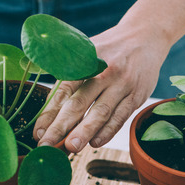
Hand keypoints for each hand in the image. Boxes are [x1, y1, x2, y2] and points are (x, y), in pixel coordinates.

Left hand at [32, 24, 170, 152]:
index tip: (38, 132)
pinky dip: (108, 131)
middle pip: (79, 103)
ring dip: (84, 131)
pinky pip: (121, 116)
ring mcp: (122, 84)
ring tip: (71, 148)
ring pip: (101, 112)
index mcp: (85, 60)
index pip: (63, 90)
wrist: (145, 37)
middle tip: (47, 144)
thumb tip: (48, 107)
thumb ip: (67, 74)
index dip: (49, 112)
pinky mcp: (137, 95)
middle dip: (61, 126)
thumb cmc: (109, 49)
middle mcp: (103, 72)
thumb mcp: (86, 50)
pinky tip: (95, 142)